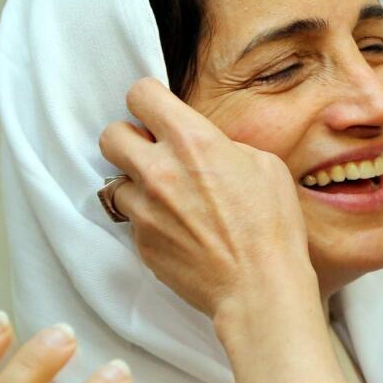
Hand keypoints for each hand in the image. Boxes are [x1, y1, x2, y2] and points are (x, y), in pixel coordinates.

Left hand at [98, 78, 341, 382]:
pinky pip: (133, 221)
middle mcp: (159, 170)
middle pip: (110, 136)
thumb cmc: (272, 227)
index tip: (156, 111)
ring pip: (117, 183)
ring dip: (138, 186)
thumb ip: (223, 146)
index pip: (139, 94)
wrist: (260, 288)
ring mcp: (145, 209)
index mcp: (192, 140)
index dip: (148, 100)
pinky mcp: (141, 242)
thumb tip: (206, 147)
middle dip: (128, 140)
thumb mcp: (264, 165)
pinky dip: (149, 221)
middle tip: (151, 153)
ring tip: (170, 200)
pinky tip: (179, 230)